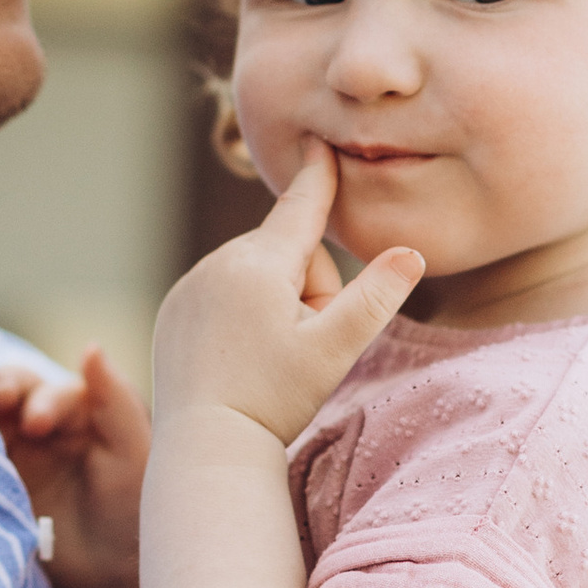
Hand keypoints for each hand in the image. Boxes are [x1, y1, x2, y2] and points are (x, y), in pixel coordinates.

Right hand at [0, 349, 150, 587]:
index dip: (41, 399)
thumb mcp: (133, 454)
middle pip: (11, 389)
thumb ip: (115, 401)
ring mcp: (14, 451)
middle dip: (3, 390)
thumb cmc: (133, 509)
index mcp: (79, 410)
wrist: (111, 572)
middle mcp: (43, 424)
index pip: (51, 390)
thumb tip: (91, 347)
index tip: (36, 424)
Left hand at [151, 142, 422, 448]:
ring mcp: (190, 286)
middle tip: (301, 346)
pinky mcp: (174, 310)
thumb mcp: (335, 349)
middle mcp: (217, 263)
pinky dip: (239, 315)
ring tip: (267, 360)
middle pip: (285, 254)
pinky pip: (221, 294)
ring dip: (273, 303)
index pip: (301, 206)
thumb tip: (412, 251)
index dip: (320, 175)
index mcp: (259, 264)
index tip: (322, 140)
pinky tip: (239, 359)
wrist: (205, 447)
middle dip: (306, 288)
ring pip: (254, 276)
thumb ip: (375, 298)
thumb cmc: (274, 400)